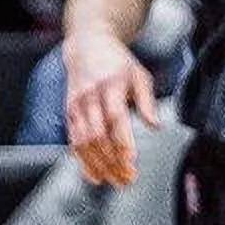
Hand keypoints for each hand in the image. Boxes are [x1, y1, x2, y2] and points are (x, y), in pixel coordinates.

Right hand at [63, 30, 158, 185]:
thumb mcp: (139, 75)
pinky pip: (72, 139)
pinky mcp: (69, 110)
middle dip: (111, 160)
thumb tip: (155, 125)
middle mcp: (90, 95)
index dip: (122, 142)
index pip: (115, 118)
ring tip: (113, 181)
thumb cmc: (116, 61)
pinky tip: (93, 174)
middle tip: (126, 179)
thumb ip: (147, 101)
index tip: (132, 161)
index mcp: (111, 85)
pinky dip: (81, 159)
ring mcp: (77, 103)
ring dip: (97, 164)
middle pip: (98, 134)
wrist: (86, 44)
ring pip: (83, 140)